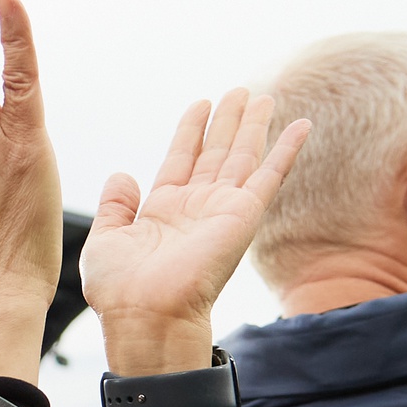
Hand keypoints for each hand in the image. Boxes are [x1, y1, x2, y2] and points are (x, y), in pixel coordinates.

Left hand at [83, 90, 309, 374]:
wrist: (147, 315)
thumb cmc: (121, 291)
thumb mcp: (106, 240)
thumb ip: (114, 206)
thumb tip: (121, 174)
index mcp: (163, 212)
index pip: (181, 160)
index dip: (190, 131)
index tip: (200, 104)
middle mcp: (196, 208)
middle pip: (216, 154)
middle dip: (226, 121)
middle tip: (238, 91)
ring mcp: (222, 210)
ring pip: (242, 156)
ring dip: (253, 126)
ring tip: (262, 95)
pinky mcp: (244, 215)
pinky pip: (271, 175)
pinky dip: (287, 149)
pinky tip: (301, 124)